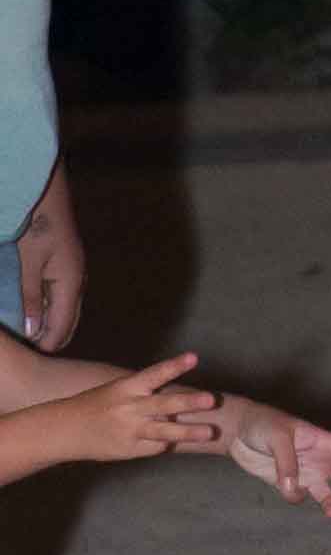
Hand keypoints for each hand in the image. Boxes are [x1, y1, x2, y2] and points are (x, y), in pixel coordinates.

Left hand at [14, 162, 82, 350]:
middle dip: (51, 339)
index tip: (30, 360)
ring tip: (32, 338)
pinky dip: (51, 311)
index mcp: (71, 284)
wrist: (47, 194)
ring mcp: (74, 273)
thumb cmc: (37, 227)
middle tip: (31, 354)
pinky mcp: (66, 266)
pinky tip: (36, 314)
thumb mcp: (28, 264)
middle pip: (69, 323)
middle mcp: (77, 282)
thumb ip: (30, 299)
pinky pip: (62, 298)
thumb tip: (32, 331)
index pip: (62, 328)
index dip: (46, 345)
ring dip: (51, 325)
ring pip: (66, 311)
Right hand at [55, 353, 218, 466]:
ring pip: (164, 432)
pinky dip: (165, 443)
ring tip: (211, 432)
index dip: (174, 365)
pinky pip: (155, 447)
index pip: (155, 374)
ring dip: (189, 432)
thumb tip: (178, 394)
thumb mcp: (118, 390)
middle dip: (189, 402)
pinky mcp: (129, 450)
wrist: (65, 430)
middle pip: (164, 405)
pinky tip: (170, 441)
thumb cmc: (97, 405)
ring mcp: (130, 431)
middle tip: (212, 399)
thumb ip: (145, 393)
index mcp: (127, 387)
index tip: (194, 357)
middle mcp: (130, 408)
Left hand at [213, 397, 330, 516]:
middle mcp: (320, 458)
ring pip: (329, 492)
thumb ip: (288, 463)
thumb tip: (295, 490)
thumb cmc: (262, 424)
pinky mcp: (288, 483)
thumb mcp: (277, 437)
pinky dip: (295, 497)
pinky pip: (299, 496)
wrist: (237, 433)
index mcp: (324, 439)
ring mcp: (306, 472)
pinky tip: (286, 487)